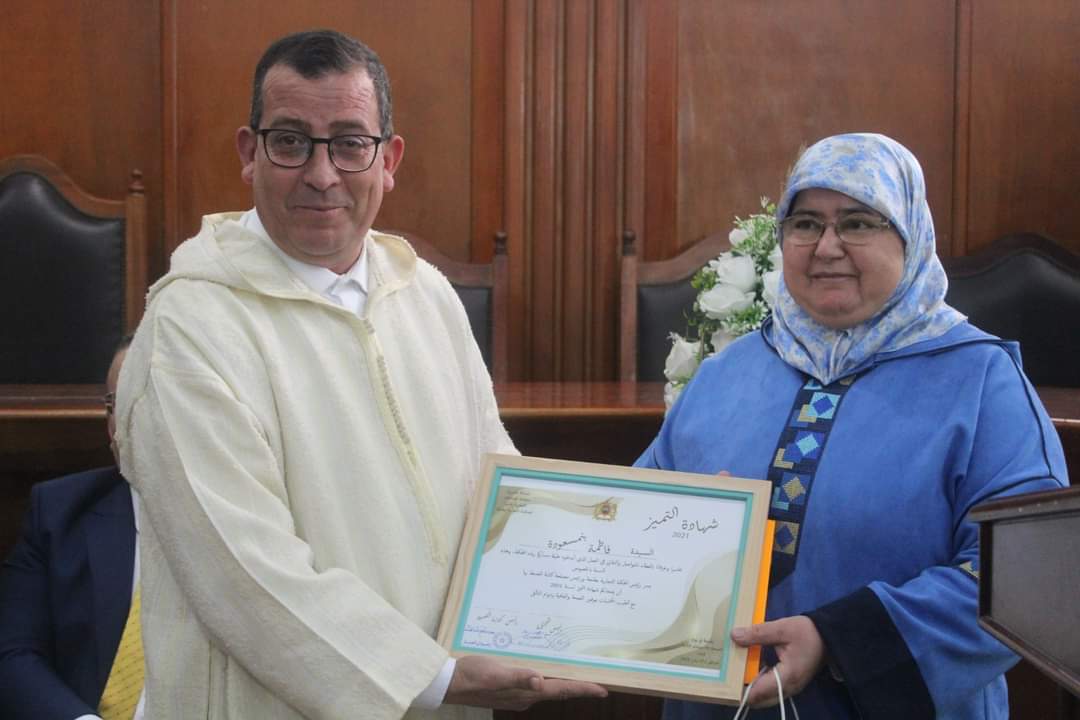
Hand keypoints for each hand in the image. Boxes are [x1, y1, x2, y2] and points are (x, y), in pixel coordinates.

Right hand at [443, 655, 607, 710]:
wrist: (449, 684)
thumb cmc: (472, 676)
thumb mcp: (495, 673)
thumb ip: (517, 677)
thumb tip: (539, 681)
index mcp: (526, 692)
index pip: (562, 690)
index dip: (583, 689)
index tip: (604, 689)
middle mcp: (525, 697)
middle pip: (559, 690)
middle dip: (578, 685)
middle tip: (596, 678)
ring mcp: (517, 695)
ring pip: (547, 688)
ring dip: (563, 682)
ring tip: (578, 672)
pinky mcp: (508, 690)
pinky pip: (534, 685)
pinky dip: (547, 678)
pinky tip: (545, 669)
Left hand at [731, 616, 825, 706]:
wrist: (829, 636)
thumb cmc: (807, 632)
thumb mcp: (782, 628)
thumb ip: (757, 633)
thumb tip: (734, 636)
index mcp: (787, 677)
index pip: (758, 693)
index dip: (739, 690)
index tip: (723, 680)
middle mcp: (789, 688)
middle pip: (759, 700)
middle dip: (742, 690)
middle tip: (726, 675)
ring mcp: (790, 688)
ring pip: (764, 696)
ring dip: (749, 686)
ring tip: (733, 671)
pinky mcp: (790, 683)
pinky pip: (770, 689)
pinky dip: (758, 682)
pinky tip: (747, 667)